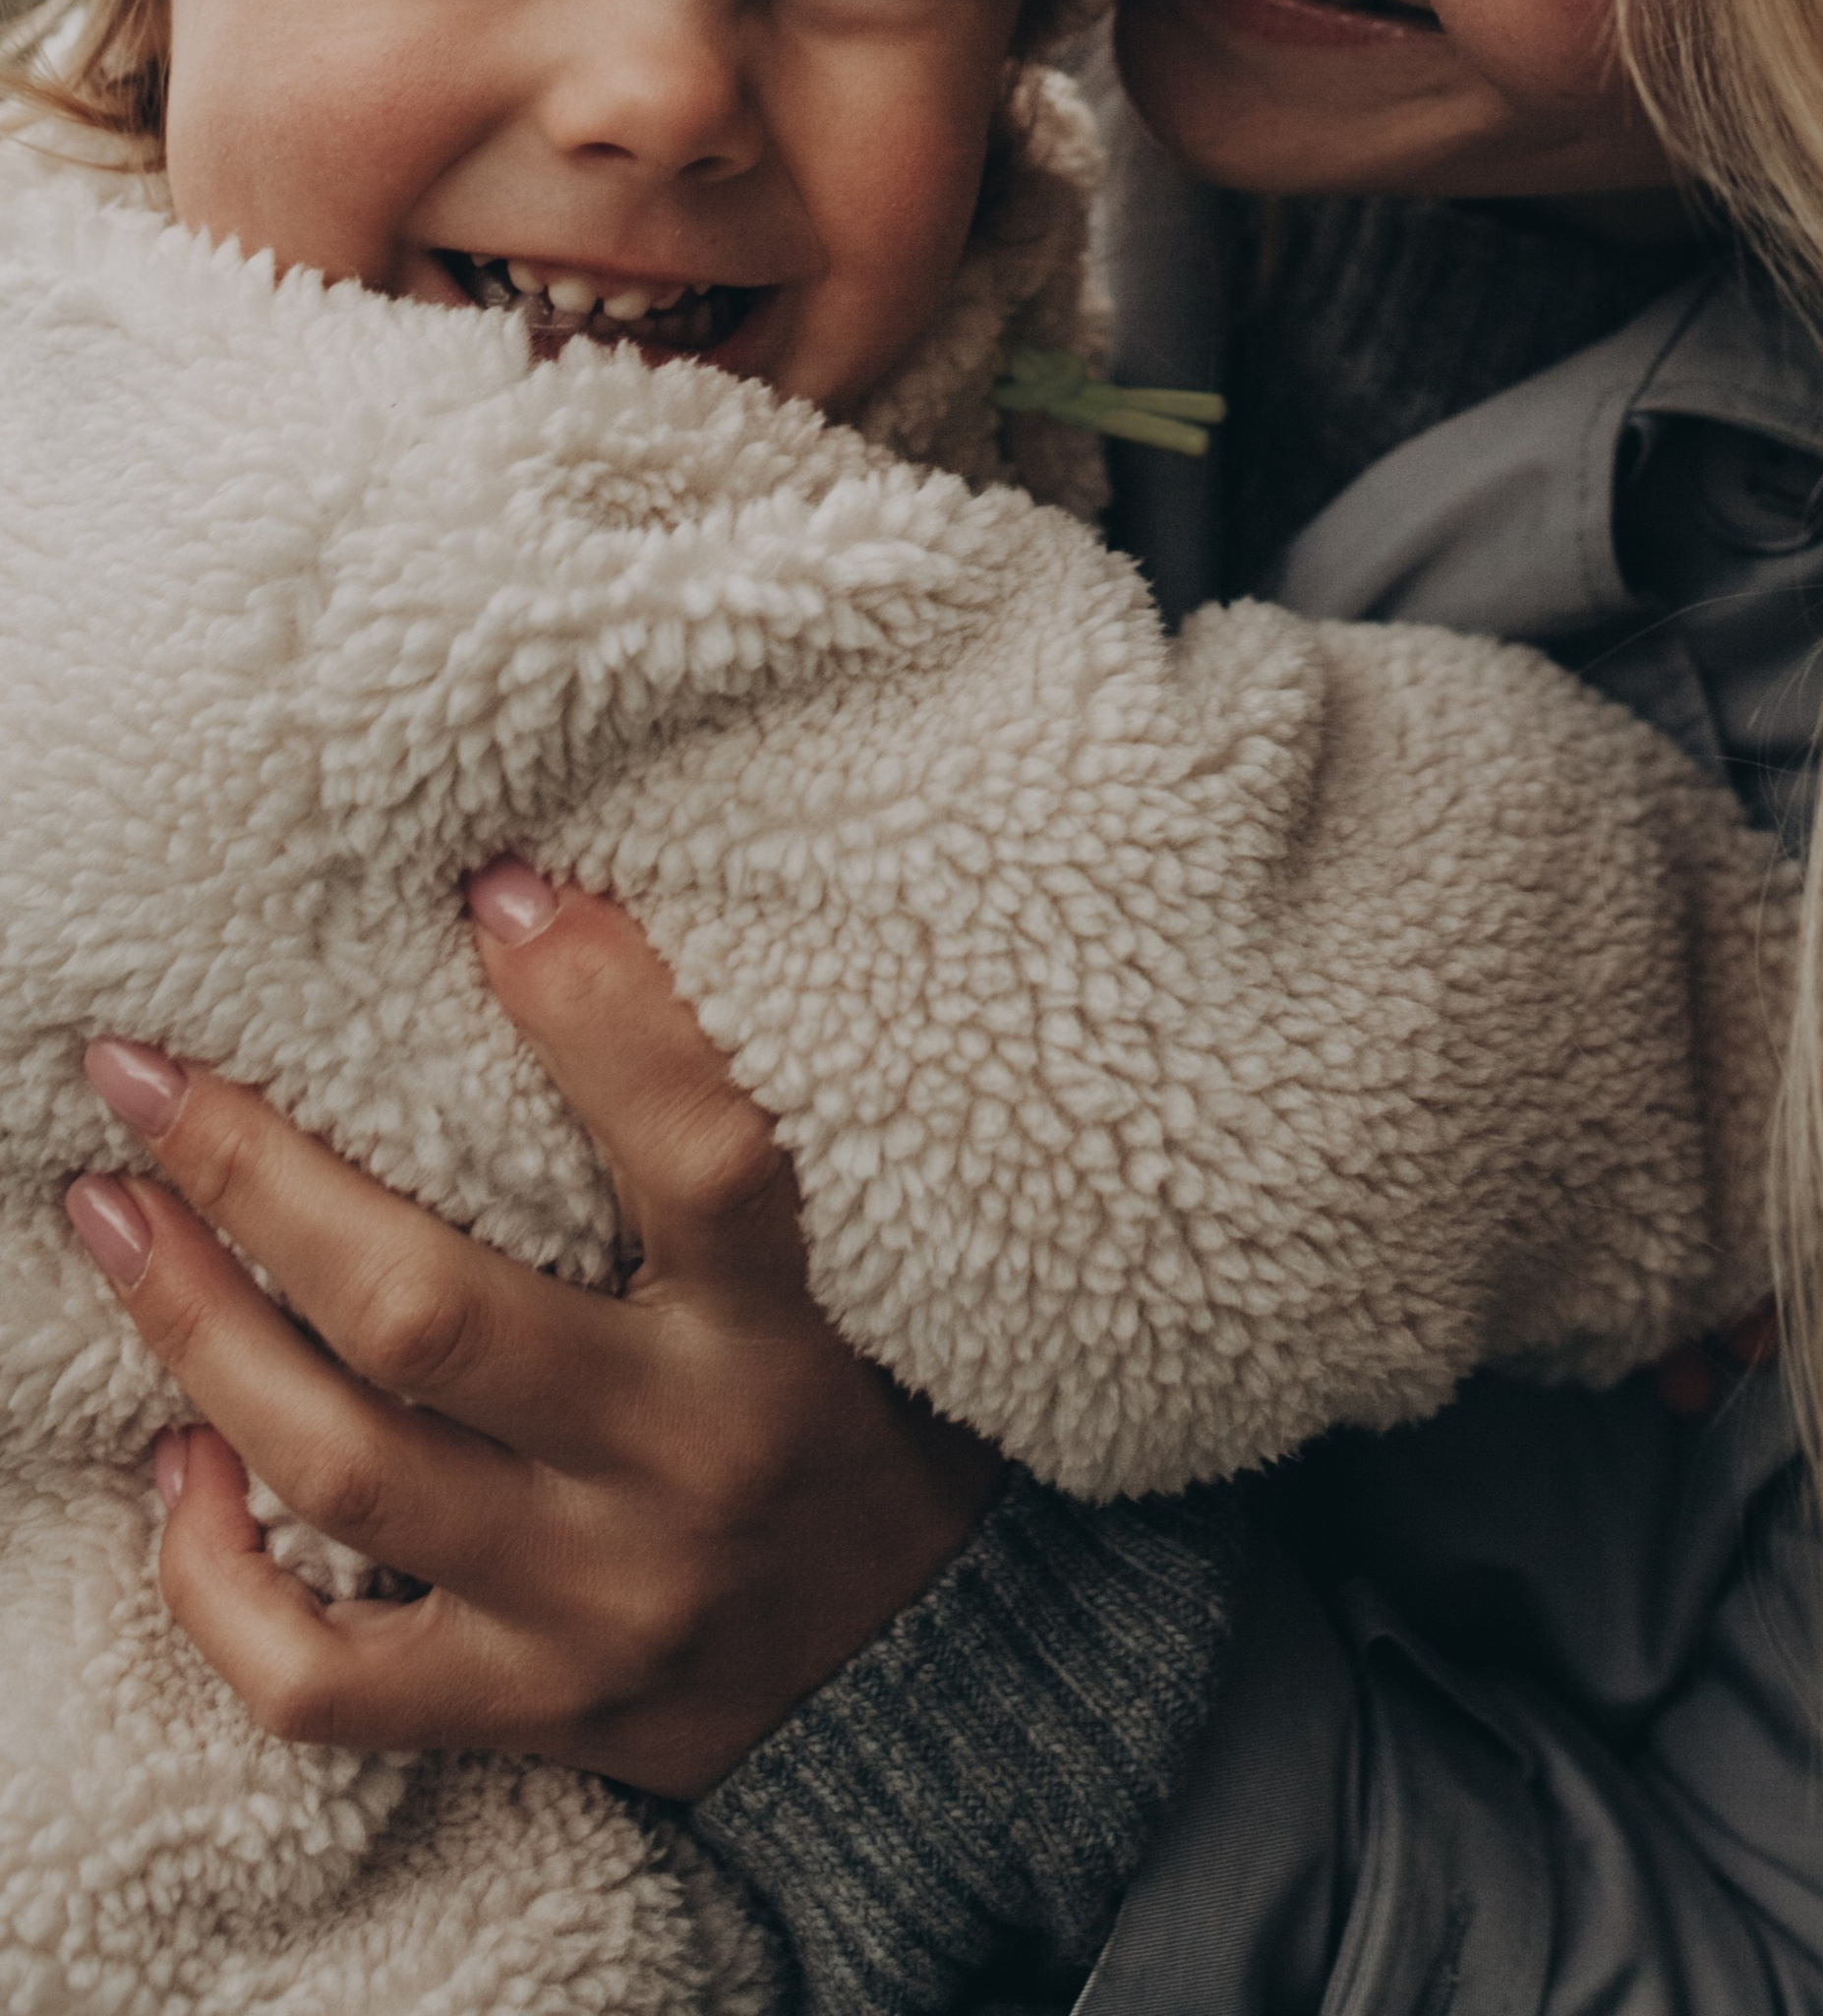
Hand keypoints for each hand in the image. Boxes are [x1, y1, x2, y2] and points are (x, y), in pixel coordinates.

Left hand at [62, 864, 1000, 1797]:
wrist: (935, 1679)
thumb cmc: (867, 1412)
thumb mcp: (859, 1271)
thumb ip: (736, 1153)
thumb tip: (562, 931)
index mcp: (785, 1335)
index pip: (707, 1155)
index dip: (603, 1016)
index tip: (496, 889)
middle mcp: (682, 1465)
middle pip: (429, 1316)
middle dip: (261, 1178)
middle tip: (144, 1075)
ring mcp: (592, 1605)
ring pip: (342, 1468)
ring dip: (198, 1330)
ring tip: (113, 1220)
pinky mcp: (525, 1709)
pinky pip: (318, 1678)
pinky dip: (212, 1580)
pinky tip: (175, 1468)